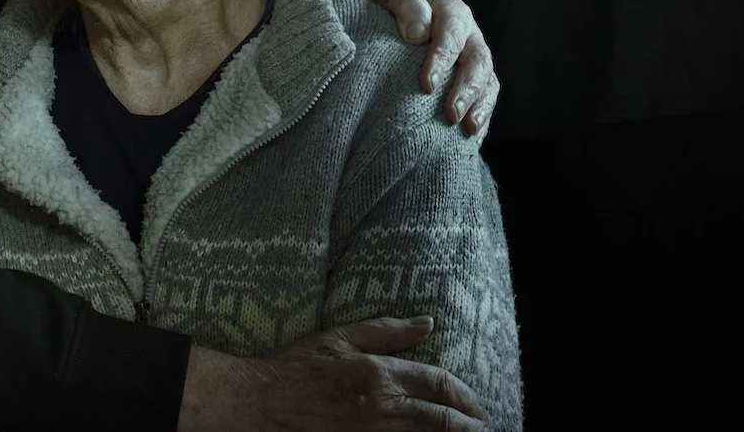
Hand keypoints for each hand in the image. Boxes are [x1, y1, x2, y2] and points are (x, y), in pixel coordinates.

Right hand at [177, 316, 486, 430]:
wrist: (260, 403)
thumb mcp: (340, 337)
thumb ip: (386, 330)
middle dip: (468, 424)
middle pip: (441, 418)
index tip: (478, 405)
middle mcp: (383, 405)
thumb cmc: (296, 366)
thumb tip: (428, 322)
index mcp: (379, 372)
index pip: (437, 383)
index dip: (463, 395)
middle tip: (483, 427)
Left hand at [348, 0, 497, 142]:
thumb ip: (404, 5)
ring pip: (488, 82)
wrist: (381, 10)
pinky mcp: (470, 79)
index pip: (451, 35)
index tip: (427, 85)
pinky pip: (485, 99)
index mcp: (450, 11)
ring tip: (468, 130)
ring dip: (480, 106)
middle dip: (467, 90)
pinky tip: (472, 139)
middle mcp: (468, 34)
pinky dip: (482, 118)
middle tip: (451, 115)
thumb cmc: (383, 3)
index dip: (442, 60)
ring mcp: (472, 58)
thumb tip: (417, 35)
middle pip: (478, 62)